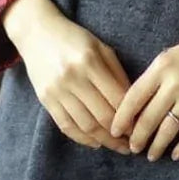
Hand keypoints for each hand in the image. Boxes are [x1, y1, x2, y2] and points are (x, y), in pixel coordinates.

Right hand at [11, 0, 133, 155]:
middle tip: (132, 144)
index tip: (141, 127)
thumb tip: (133, 103)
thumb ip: (117, 73)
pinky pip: (66, 126)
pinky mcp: (45, 99)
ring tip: (117, 146)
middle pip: (102, 116)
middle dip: (120, 135)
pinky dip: (82, 138)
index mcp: (91, 61)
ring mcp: (57, 90)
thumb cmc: (74, 38)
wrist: (37, 33)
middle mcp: (73, 77)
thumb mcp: (100, 47)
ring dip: (104, 141)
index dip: (131, 117)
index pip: (117, 98)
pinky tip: (95, 142)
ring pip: (85, 125)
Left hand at [109, 18, 178, 162]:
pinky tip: (176, 154)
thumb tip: (141, 100)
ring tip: (151, 155)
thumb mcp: (175, 53)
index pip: (133, 96)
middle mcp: (174, 82)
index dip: (122, 117)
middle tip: (132, 148)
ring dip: (156, 146)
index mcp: (161, 66)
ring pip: (167, 129)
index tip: (115, 130)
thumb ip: (158, 74)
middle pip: (148, 117)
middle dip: (137, 137)